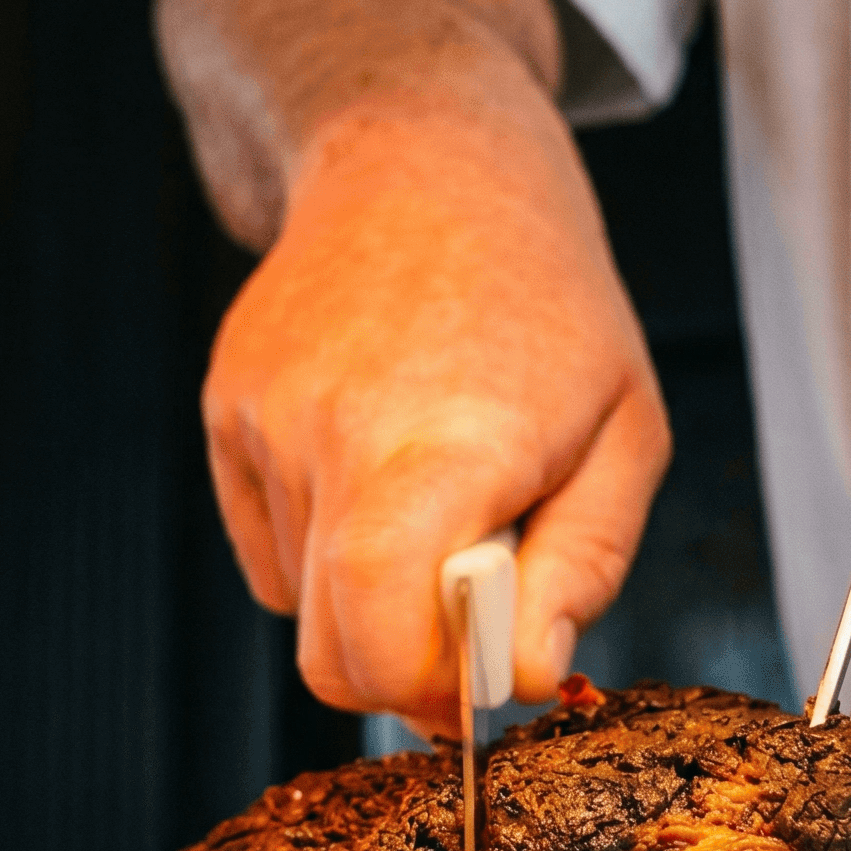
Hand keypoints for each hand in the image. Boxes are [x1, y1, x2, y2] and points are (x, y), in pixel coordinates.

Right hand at [201, 78, 669, 737]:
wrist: (428, 158)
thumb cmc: (546, 295)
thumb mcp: (625, 430)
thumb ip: (581, 568)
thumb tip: (528, 680)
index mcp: (436, 450)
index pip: (384, 653)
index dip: (440, 692)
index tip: (498, 664)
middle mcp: (325, 439)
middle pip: (328, 657)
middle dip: (409, 662)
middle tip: (482, 597)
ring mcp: (259, 421)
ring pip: (303, 599)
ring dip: (376, 582)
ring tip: (439, 477)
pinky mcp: (224, 408)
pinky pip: (269, 543)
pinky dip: (324, 539)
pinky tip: (381, 450)